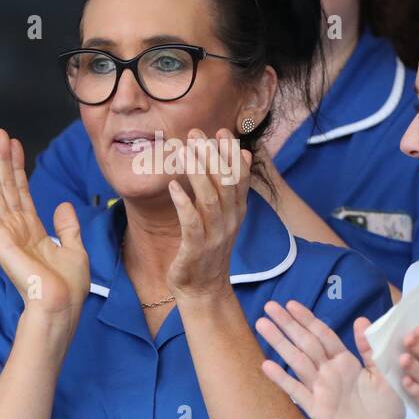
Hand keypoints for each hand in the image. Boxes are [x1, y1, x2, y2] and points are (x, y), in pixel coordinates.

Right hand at [0, 129, 88, 322]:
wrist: (61, 305)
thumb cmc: (68, 287)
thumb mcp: (75, 249)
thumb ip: (67, 226)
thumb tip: (64, 206)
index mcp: (32, 231)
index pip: (21, 191)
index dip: (17, 167)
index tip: (15, 145)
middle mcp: (16, 229)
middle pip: (5, 187)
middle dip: (1, 159)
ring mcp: (6, 235)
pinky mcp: (0, 242)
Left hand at [166, 128, 251, 298]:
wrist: (203, 289)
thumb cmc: (208, 248)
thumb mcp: (225, 216)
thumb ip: (232, 187)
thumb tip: (244, 153)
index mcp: (237, 211)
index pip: (240, 177)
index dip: (231, 153)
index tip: (222, 130)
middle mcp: (230, 221)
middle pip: (226, 183)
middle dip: (212, 156)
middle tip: (196, 133)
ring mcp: (214, 236)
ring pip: (210, 200)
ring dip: (198, 173)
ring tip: (184, 151)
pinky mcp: (196, 249)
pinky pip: (191, 223)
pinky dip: (183, 203)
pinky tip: (173, 186)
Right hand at [257, 301, 405, 418]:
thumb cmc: (386, 409)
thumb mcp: (384, 374)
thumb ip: (370, 349)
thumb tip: (360, 319)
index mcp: (346, 362)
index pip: (323, 335)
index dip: (307, 319)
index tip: (291, 304)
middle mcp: (329, 372)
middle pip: (306, 343)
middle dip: (288, 325)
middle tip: (269, 306)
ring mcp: (320, 389)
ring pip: (297, 361)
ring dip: (280, 343)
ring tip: (262, 325)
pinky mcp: (316, 409)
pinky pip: (297, 391)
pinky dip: (282, 378)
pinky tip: (265, 365)